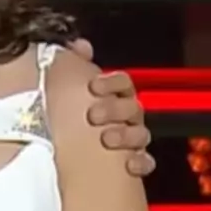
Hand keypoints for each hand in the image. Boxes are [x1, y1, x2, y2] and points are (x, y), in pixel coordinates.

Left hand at [71, 39, 154, 177]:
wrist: (64, 155)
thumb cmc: (68, 116)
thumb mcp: (66, 86)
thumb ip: (74, 62)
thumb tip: (81, 45)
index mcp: (113, 96)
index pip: (123, 82)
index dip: (112, 83)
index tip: (93, 87)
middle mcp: (127, 116)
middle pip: (132, 107)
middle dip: (115, 109)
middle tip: (93, 115)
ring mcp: (132, 140)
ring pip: (141, 134)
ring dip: (127, 135)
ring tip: (107, 139)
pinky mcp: (133, 163)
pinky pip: (145, 162)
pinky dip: (140, 162)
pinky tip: (129, 165)